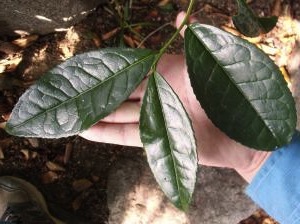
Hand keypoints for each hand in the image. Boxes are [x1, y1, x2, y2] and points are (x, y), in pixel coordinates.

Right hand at [80, 12, 270, 181]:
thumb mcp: (206, 61)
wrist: (244, 135)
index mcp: (166, 72)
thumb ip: (189, 41)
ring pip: (120, 114)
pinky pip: (128, 135)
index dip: (109, 66)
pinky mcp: (157, 138)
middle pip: (121, 91)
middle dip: (97, 91)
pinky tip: (86, 130)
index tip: (87, 65)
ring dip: (96, 114)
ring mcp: (156, 117)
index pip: (131, 67)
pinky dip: (107, 133)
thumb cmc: (228, 94)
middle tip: (72, 90)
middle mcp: (158, 93)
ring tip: (70, 114)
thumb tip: (178, 16)